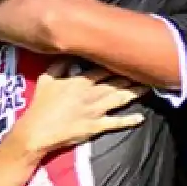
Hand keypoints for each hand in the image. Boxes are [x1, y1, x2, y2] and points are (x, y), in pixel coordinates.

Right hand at [18, 61, 145, 154]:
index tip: (129, 57)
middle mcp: (91, 93)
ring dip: (135, 93)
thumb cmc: (40, 106)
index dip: (116, 63)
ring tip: (149, 87)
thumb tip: (68, 54)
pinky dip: (129, 120)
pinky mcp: (96, 126)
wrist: (37, 131)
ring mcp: (95, 110)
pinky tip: (141, 118)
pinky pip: (116, 123)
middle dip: (131, 76)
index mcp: (80, 81)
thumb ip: (59, 65)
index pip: (103, 68)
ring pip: (120, 98)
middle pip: (116, 82)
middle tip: (146, 70)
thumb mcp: (46, 79)